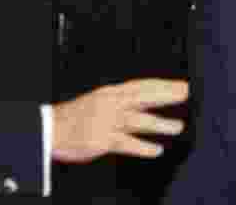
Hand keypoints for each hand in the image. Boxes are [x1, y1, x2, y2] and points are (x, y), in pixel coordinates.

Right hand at [51, 78, 187, 162]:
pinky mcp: (102, 140)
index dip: (162, 85)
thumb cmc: (73, 117)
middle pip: (143, 97)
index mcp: (109, 93)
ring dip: (160, 124)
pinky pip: (127, 143)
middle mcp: (110, 104)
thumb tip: (140, 105)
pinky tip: (156, 150)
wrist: (50, 128)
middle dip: (166, 96)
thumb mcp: (97, 101)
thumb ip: (118, 103)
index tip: (180, 85)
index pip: (141, 85)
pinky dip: (143, 147)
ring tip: (178, 127)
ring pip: (139, 120)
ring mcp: (107, 121)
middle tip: (185, 95)